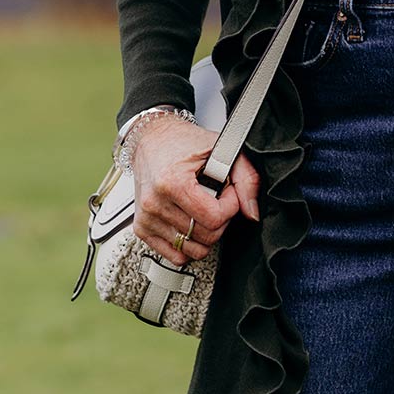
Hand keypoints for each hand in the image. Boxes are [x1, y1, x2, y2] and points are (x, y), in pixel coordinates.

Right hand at [130, 114, 260, 266]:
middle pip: (206, 236)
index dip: (230, 206)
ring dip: (205, 232)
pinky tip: (191, 223)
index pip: (214, 218)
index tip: (227, 191)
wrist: (152, 138)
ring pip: (193, 249)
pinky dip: (189, 244)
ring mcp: (147, 219)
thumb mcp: (222, 149)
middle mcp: (155, 203)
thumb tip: (252, 212)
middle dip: (220, 218)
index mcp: (172, 183)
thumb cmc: (184, 142)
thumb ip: (246, 178)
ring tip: (202, 208)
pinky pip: (175, 255)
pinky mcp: (142, 229)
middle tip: (216, 198)